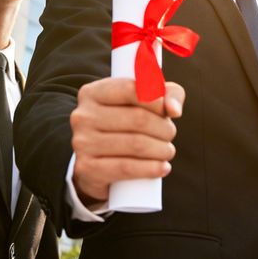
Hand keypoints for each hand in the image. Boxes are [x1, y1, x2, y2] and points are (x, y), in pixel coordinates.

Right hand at [70, 77, 184, 204]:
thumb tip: (175, 109)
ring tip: (167, 151)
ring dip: (162, 150)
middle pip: (138, 119)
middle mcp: (83, 116)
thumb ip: (167, 94)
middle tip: (170, 134)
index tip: (170, 111)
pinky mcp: (87, 168)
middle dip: (164, 128)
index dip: (157, 100)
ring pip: (136, 144)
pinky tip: (163, 168)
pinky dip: (151, 169)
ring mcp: (82, 143)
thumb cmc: (125, 125)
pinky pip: (126, 168)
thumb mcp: (143, 102)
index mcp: (92, 93)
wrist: (96, 164)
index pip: (131, 89)